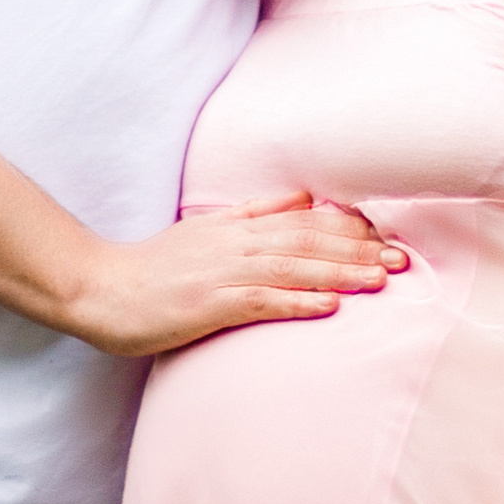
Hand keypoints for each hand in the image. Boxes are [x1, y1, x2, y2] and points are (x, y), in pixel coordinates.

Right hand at [65, 195, 409, 358]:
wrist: (100, 289)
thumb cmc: (153, 267)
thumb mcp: (204, 230)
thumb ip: (253, 213)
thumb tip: (302, 198)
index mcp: (236, 226)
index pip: (302, 222)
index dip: (348, 229)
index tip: (386, 236)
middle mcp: (235, 244)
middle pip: (307, 242)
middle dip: (358, 250)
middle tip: (403, 259)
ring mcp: (223, 273)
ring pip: (293, 268)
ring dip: (340, 273)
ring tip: (381, 280)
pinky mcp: (210, 304)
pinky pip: (262, 301)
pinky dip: (299, 301)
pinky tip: (331, 306)